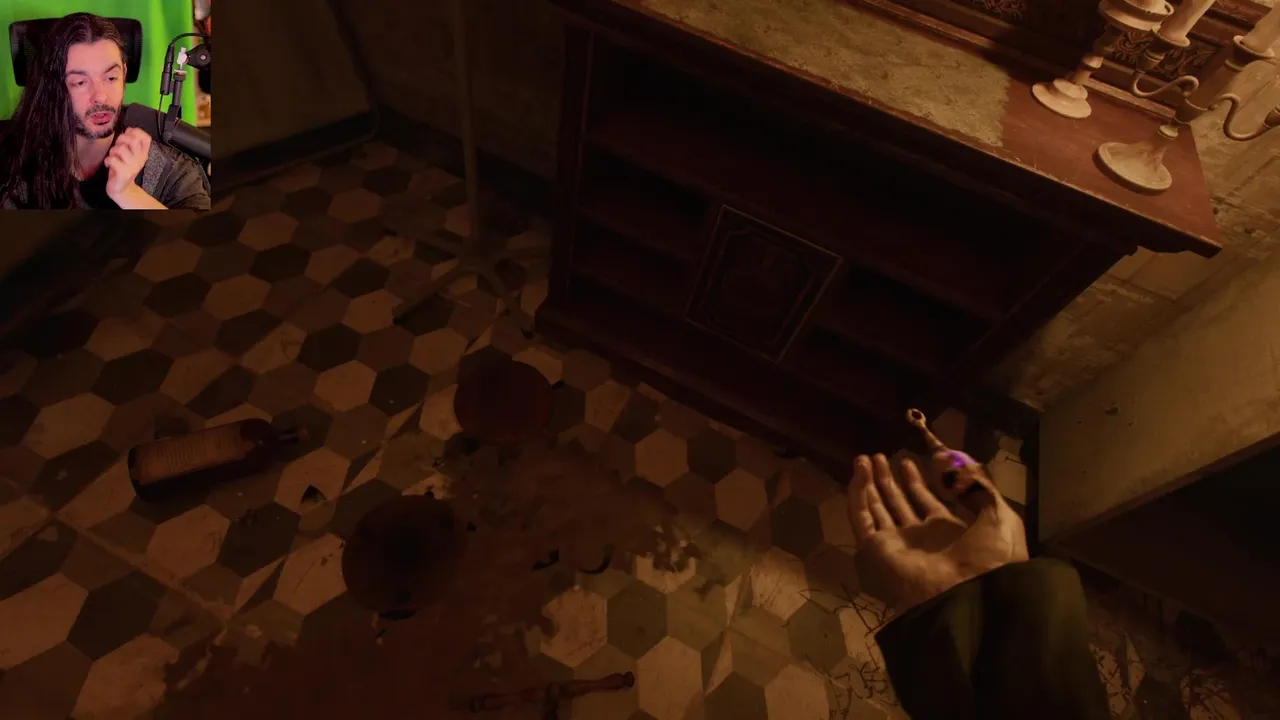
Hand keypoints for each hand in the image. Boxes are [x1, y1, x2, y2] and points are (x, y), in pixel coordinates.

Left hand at [103, 127, 151, 198]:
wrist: (122, 188)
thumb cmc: (122, 168)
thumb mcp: (129, 154)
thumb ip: (130, 142)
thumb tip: (129, 129)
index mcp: (143, 153)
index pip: (146, 137)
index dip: (136, 132)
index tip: (128, 135)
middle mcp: (140, 159)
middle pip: (133, 140)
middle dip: (121, 139)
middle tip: (118, 146)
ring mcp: (133, 167)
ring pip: (121, 149)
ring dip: (112, 151)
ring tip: (113, 157)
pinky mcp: (124, 173)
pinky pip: (112, 160)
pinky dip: (107, 161)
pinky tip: (109, 165)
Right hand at [847, 453, 1027, 613]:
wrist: (971, 590)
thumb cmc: (990, 555)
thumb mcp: (998, 515)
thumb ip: (979, 489)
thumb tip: (956, 468)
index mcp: (947, 531)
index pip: (925, 502)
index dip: (915, 482)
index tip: (907, 462)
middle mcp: (920, 537)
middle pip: (898, 504)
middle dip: (889, 480)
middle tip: (880, 457)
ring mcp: (896, 543)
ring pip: (876, 508)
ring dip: (869, 483)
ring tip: (865, 458)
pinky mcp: (876, 548)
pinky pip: (861, 517)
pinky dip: (858, 493)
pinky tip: (861, 470)